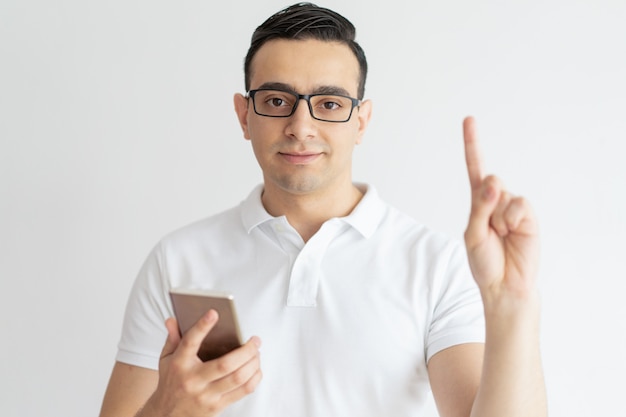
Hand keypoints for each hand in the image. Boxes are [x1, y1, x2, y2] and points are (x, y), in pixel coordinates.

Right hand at [141, 310, 261, 416]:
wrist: (166, 415)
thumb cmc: (170, 382)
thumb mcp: (166, 359)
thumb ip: (172, 338)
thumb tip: (172, 319)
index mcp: (179, 364)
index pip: (190, 342)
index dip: (202, 326)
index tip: (214, 312)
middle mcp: (193, 380)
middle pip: (226, 364)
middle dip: (246, 350)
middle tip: (255, 340)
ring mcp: (206, 395)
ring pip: (238, 378)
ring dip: (253, 363)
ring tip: (257, 353)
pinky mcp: (216, 407)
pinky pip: (242, 391)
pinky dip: (254, 378)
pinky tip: (256, 369)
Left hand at [463, 116, 539, 303]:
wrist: (505, 285)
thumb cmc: (484, 261)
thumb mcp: (473, 235)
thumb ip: (479, 207)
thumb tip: (493, 181)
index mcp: (478, 202)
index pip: (475, 169)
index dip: (473, 144)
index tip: (469, 119)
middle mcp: (496, 200)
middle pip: (489, 181)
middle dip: (486, 202)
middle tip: (490, 229)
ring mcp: (513, 207)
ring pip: (503, 194)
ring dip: (499, 218)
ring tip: (502, 236)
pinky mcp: (528, 216)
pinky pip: (519, 205)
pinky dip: (512, 220)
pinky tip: (513, 234)